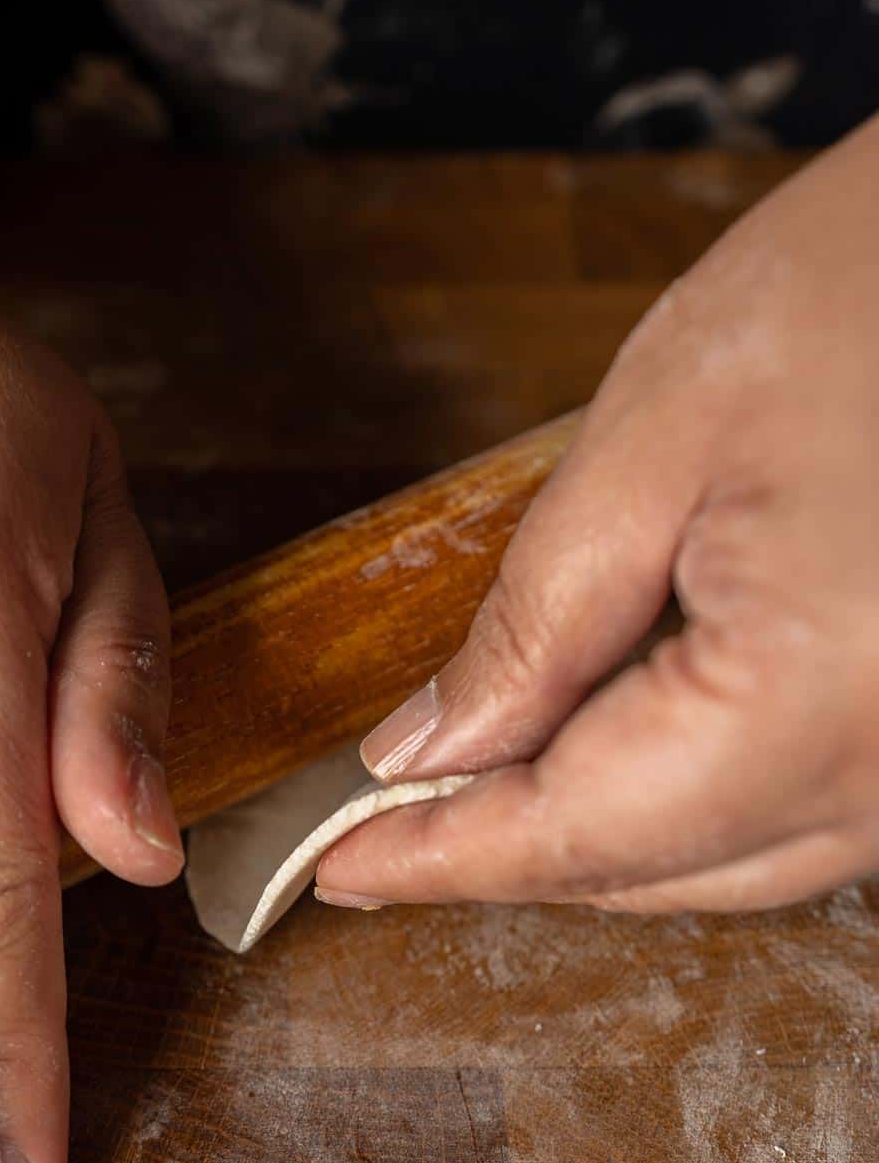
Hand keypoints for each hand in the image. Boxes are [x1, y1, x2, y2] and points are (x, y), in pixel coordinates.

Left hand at [317, 116, 878, 916]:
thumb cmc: (867, 289)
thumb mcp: (654, 445)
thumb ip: (532, 625)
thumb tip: (428, 751)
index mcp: (811, 703)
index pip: (578, 834)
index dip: (441, 859)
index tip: (337, 865)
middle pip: (653, 873)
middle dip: (511, 850)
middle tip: (379, 827)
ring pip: (728, 865)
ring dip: (599, 832)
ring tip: (480, 782)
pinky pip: (799, 817)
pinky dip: (691, 800)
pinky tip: (612, 741)